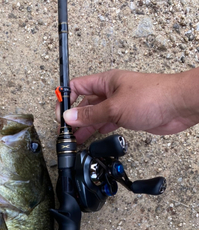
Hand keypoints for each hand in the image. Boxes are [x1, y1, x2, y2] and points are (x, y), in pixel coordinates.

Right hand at [57, 68, 198, 142]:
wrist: (177, 106)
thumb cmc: (152, 97)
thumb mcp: (114, 107)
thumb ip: (91, 115)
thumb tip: (70, 117)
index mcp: (105, 82)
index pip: (77, 86)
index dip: (66, 100)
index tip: (61, 115)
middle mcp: (111, 91)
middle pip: (85, 103)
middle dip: (74, 117)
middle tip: (65, 132)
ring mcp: (119, 104)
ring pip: (96, 115)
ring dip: (85, 126)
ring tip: (75, 139)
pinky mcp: (127, 116)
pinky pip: (107, 122)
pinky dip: (99, 129)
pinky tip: (93, 136)